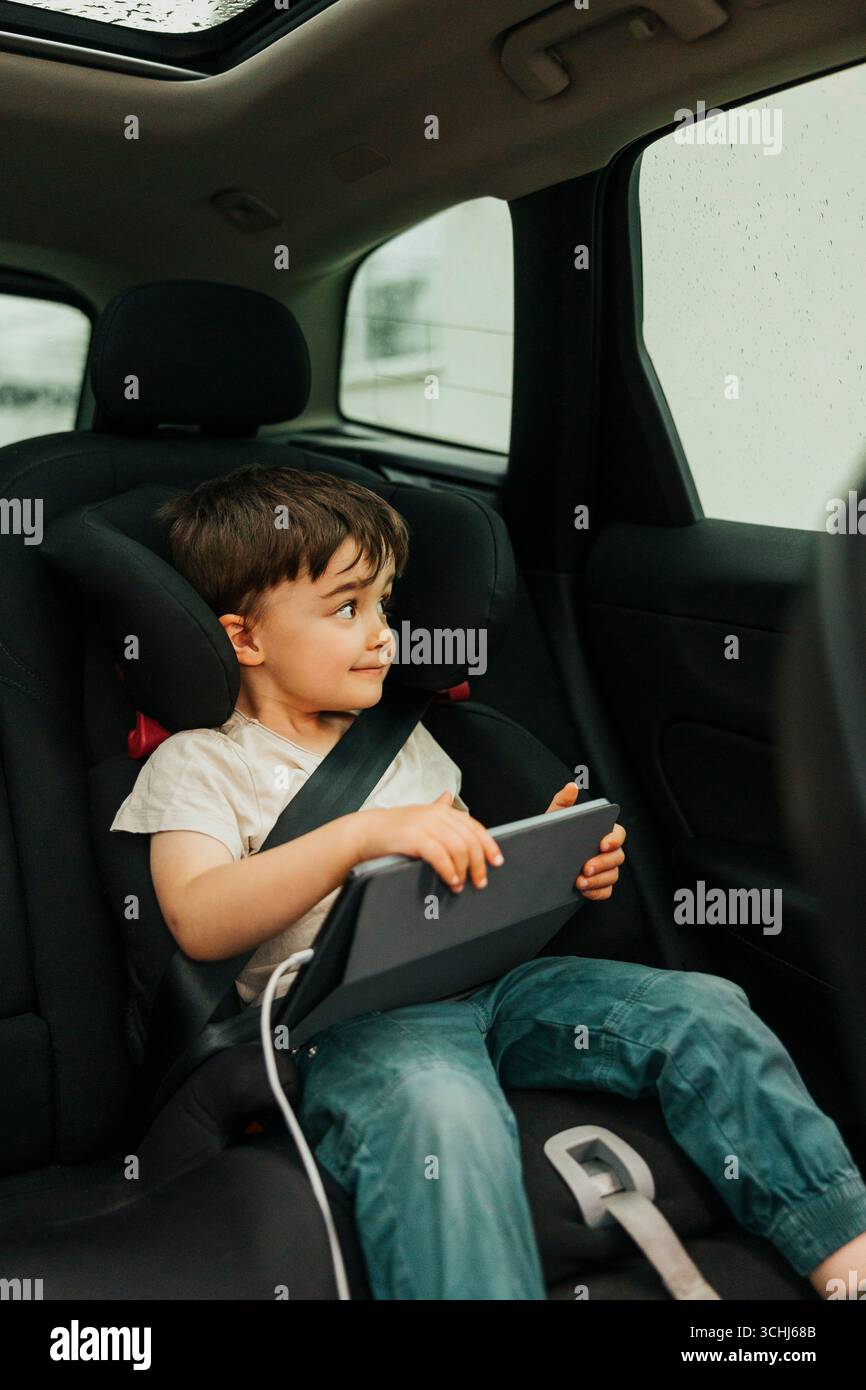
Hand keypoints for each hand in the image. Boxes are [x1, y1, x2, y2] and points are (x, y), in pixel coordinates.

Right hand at [354, 792, 504, 892]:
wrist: (365, 832)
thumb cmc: (393, 828)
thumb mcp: (418, 813)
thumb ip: (436, 807)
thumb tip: (448, 795)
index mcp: (441, 810)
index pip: (474, 827)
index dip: (489, 845)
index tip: (497, 862)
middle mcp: (437, 815)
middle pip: (469, 840)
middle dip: (479, 864)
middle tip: (480, 881)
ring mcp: (426, 825)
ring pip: (458, 849)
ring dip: (463, 870)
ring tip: (460, 885)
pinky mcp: (415, 838)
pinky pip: (440, 856)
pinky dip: (449, 870)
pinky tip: (450, 880)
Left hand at [545, 782, 626, 900]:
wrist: (540, 862)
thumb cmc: (552, 836)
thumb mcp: (553, 819)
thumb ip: (562, 802)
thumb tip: (571, 786)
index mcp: (601, 832)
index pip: (618, 834)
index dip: (614, 839)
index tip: (602, 844)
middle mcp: (607, 851)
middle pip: (618, 857)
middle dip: (602, 864)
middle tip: (585, 868)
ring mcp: (605, 870)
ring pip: (613, 876)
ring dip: (599, 880)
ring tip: (580, 882)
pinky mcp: (599, 886)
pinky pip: (606, 891)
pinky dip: (597, 892)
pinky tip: (583, 892)